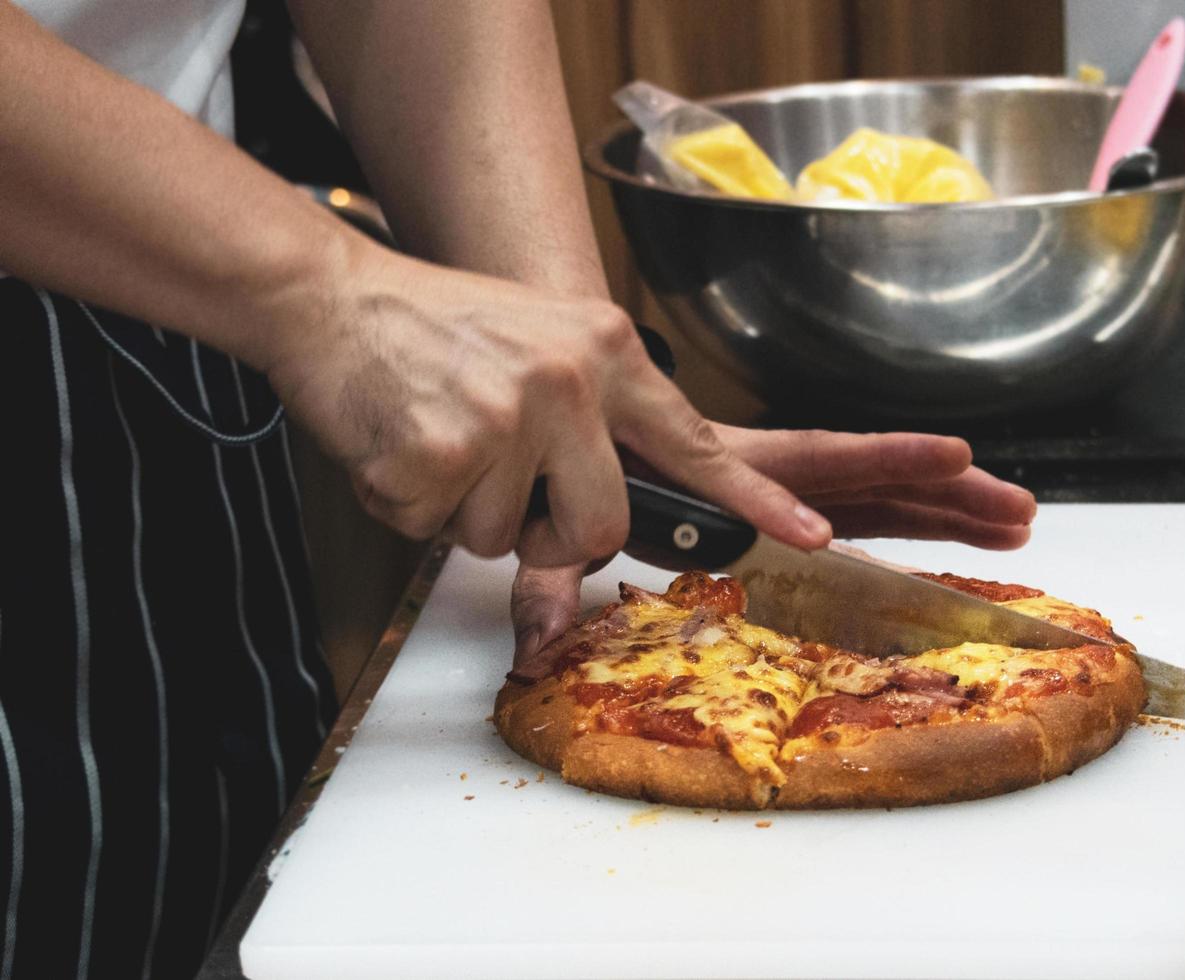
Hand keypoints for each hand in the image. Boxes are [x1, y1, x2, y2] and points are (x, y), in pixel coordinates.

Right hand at [265, 245, 832, 566]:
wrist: (331, 296)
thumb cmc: (435, 328)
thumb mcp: (540, 345)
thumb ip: (587, 419)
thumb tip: (598, 515)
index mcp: (604, 351)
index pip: (694, 440)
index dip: (756, 498)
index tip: (810, 534)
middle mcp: (568, 382)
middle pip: (600, 529)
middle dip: (552, 535)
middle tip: (503, 491)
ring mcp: (506, 420)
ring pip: (508, 542)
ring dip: (467, 515)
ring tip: (440, 440)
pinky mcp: (441, 456)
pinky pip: (437, 536)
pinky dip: (410, 509)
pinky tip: (399, 447)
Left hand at [509, 425, 1035, 678]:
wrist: (589, 400)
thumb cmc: (587, 449)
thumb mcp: (564, 513)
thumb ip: (550, 576)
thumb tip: (535, 643)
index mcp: (707, 464)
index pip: (767, 477)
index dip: (808, 501)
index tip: (841, 532)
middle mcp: (763, 467)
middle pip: (858, 474)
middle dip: (934, 491)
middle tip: (1007, 503)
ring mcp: (789, 479)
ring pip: (879, 487)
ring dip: (949, 501)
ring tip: (1018, 514)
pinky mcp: (801, 493)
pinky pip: (871, 501)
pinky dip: (923, 509)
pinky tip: (972, 524)